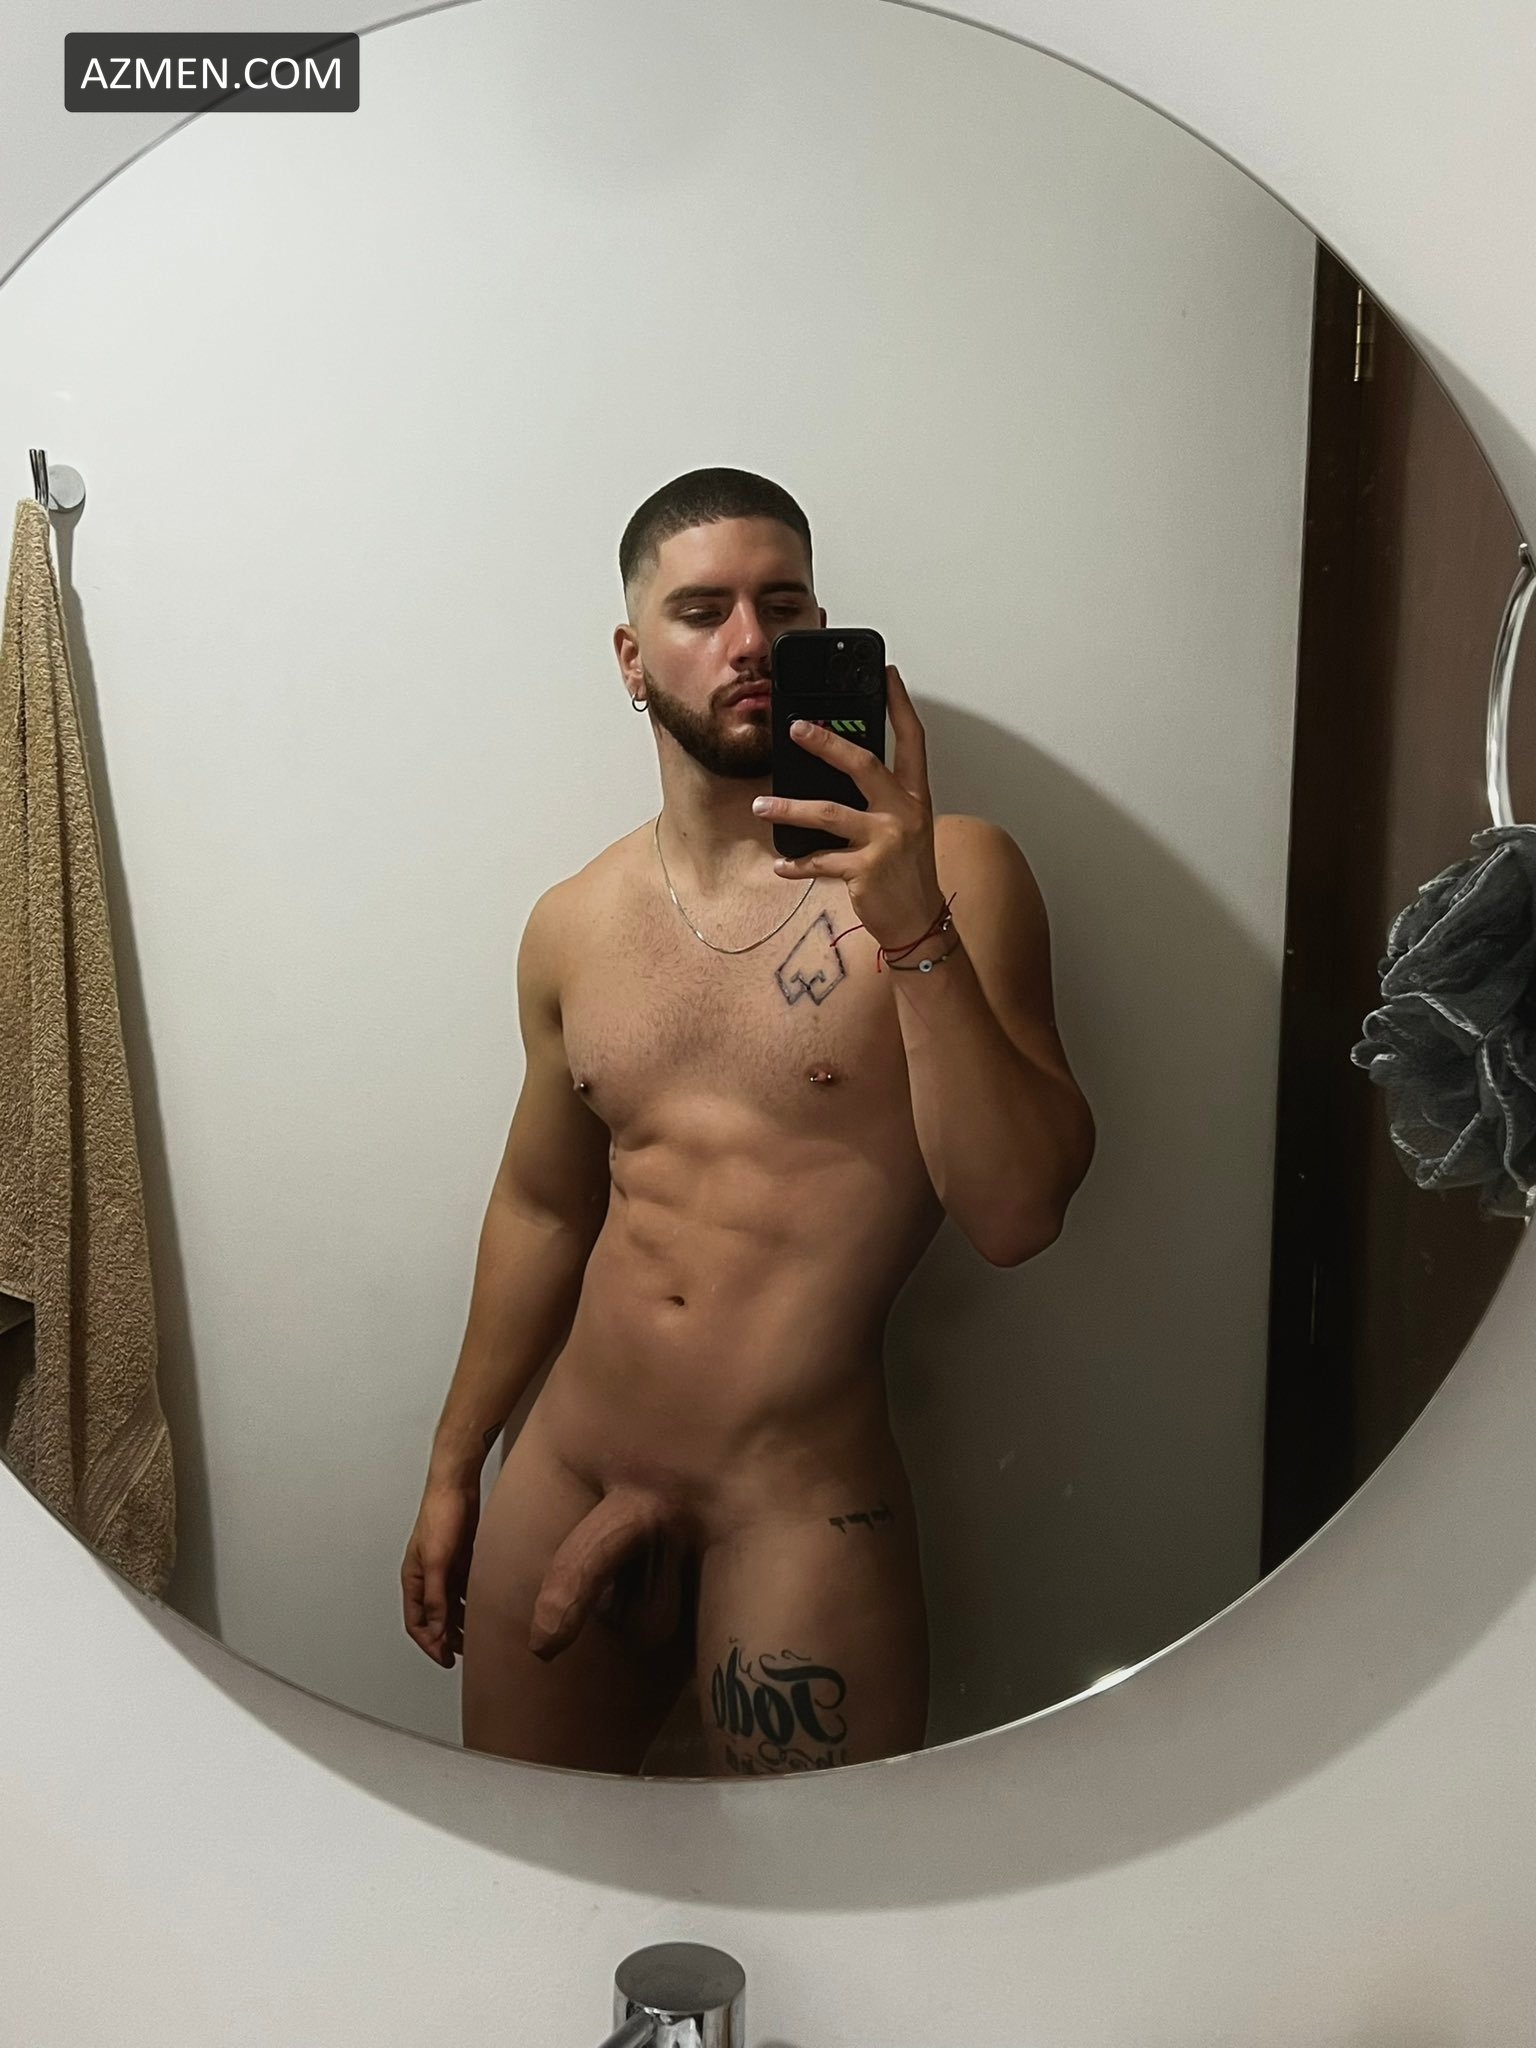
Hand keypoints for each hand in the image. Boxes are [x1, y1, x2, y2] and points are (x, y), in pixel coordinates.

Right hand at [401, 1477, 479, 1667]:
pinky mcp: (462, 1559)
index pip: (417, 1623)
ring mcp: (445, 1568)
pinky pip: (465, 1588)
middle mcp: (428, 1577)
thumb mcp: (437, 1561)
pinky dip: (473, 1601)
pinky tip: (487, 1608)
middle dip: (447, 1637)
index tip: (446, 1660)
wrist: (459, 1485)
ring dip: (462, 1621)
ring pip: (452, 1605)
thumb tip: (436, 1631)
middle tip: (466, 1653)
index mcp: (414, 1579)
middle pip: (435, 1617)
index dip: (430, 1644)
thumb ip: (436, 1598)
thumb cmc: (441, 1516)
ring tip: (478, 1635)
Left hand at [751, 664, 944, 953]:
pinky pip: (821, 861)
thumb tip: (835, 770)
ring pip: (830, 813)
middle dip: (827, 742)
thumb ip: (879, 797)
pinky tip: (780, 864)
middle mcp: (904, 812)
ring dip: (790, 808)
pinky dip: (797, 863)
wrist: (919, 921)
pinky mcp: (867, 870)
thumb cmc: (907, 871)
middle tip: (796, 727)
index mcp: (914, 796)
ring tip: (761, 805)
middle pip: (864, 764)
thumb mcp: (903, 827)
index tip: (887, 673)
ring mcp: (887, 841)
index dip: (900, 704)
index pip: (912, 739)